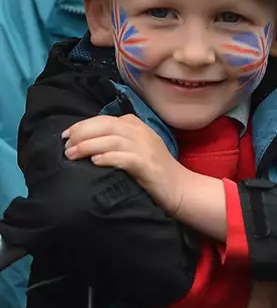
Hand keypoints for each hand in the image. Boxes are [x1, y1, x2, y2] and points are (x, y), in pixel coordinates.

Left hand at [64, 114, 189, 214]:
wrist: (179, 188)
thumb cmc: (153, 170)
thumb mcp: (136, 148)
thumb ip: (117, 139)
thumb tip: (84, 140)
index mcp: (137, 126)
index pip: (104, 119)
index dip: (82, 125)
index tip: (66, 136)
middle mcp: (141, 133)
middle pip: (105, 125)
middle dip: (81, 134)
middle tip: (66, 146)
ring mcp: (145, 148)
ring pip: (111, 139)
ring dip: (87, 146)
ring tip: (72, 155)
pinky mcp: (146, 164)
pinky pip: (122, 157)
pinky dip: (106, 157)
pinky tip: (94, 162)